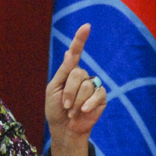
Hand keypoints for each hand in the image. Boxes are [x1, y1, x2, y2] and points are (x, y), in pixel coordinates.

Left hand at [45, 24, 105, 147]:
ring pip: (87, 86)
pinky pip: (97, 95)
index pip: (75, 52)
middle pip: (77, 74)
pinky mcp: (101, 97)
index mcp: (69, 71)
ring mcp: (93, 86)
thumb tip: (68, 52)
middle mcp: (82, 75)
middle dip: (68, 92)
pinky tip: (82, 111)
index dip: (80, 39)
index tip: (86, 26)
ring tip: (72, 111)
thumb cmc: (56, 108)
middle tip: (64, 104)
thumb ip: (63, 72)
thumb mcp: (53, 89)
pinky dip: (87, 105)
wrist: (64, 128)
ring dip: (75, 102)